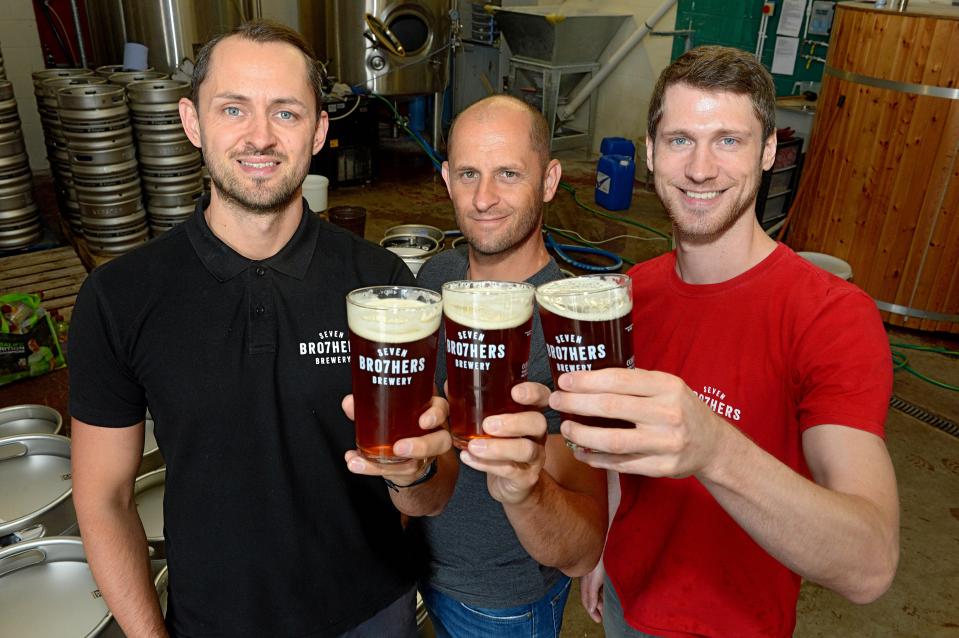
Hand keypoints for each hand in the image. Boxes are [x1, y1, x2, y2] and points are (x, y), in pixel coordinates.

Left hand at [342, 394, 451, 483]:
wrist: (409, 454)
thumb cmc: (402, 424)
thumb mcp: (390, 412)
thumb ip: (370, 406)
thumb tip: (349, 402)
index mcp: (430, 413)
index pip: (442, 409)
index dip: (436, 414)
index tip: (423, 421)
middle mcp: (433, 435)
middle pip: (440, 441)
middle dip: (421, 446)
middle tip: (399, 448)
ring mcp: (423, 456)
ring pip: (415, 463)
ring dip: (389, 464)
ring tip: (363, 460)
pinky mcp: (409, 470)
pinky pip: (394, 473)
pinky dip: (370, 468)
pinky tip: (355, 463)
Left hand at [460, 382, 550, 504]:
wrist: (509, 483)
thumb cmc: (497, 444)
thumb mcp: (489, 422)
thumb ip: (473, 404)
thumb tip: (449, 384)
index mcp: (529, 413)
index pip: (542, 397)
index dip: (533, 393)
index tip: (515, 392)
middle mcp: (537, 433)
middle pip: (538, 422)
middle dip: (513, 422)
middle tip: (487, 425)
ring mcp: (535, 456)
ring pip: (525, 449)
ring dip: (498, 447)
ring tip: (474, 446)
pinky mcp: (526, 477)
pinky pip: (510, 471)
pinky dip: (486, 465)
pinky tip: (468, 458)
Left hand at [549, 368, 730, 478]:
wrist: (713, 445)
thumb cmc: (681, 409)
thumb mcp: (667, 386)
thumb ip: (635, 383)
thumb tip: (586, 379)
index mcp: (668, 387)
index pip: (620, 380)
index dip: (587, 381)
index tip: (564, 381)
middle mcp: (669, 414)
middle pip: (611, 408)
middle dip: (577, 404)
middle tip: (556, 401)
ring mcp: (666, 443)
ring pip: (613, 441)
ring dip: (582, 435)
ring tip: (565, 428)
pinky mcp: (662, 467)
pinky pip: (621, 464)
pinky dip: (596, 459)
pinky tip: (581, 452)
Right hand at [580, 560, 605, 622]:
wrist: (600, 546)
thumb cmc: (596, 562)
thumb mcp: (594, 581)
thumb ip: (591, 596)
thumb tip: (591, 609)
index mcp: (585, 585)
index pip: (587, 602)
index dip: (592, 612)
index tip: (599, 620)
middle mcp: (588, 582)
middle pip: (593, 598)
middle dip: (598, 608)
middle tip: (605, 616)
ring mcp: (594, 577)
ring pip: (597, 592)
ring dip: (602, 600)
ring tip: (609, 607)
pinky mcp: (600, 572)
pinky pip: (602, 586)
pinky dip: (605, 592)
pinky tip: (610, 593)